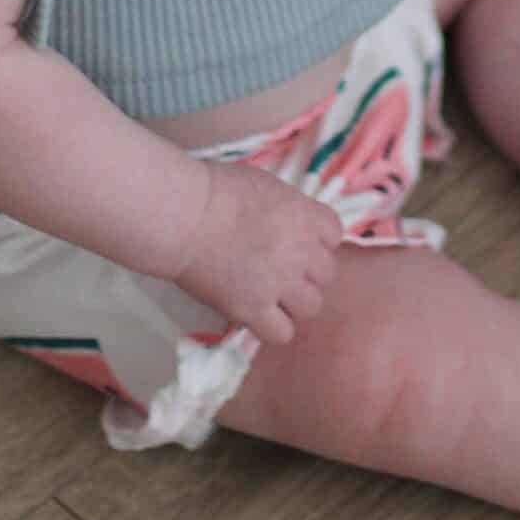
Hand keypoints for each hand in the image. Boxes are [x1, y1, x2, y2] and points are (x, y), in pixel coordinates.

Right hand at [171, 160, 342, 343]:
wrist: (184, 216)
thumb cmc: (216, 189)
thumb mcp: (266, 185)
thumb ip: (289, 208)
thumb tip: (292, 223)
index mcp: (304, 215)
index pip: (335, 235)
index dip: (318, 240)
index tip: (300, 241)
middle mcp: (300, 251)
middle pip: (326, 273)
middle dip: (306, 271)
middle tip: (282, 268)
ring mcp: (279, 283)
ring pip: (311, 306)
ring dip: (294, 301)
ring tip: (272, 295)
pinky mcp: (253, 310)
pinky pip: (282, 333)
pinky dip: (273, 327)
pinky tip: (257, 314)